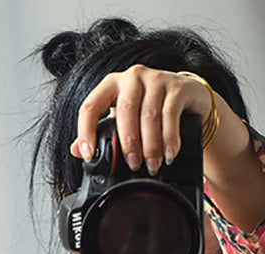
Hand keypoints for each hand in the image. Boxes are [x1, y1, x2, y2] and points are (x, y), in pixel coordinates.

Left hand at [70, 64, 214, 174]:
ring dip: (150, 145)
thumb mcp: (124, 118)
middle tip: (133, 165)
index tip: (89, 155)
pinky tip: (169, 154)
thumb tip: (76, 150)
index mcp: (112, 84)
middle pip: (125, 110)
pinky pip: (170, 114)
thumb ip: (102, 132)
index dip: (87, 131)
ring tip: (152, 165)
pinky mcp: (177, 86)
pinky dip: (170, 138)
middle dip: (128, 142)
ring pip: (149, 115)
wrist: (188, 96)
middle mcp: (132, 77)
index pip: (91, 105)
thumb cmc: (152, 108)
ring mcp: (156, 79)